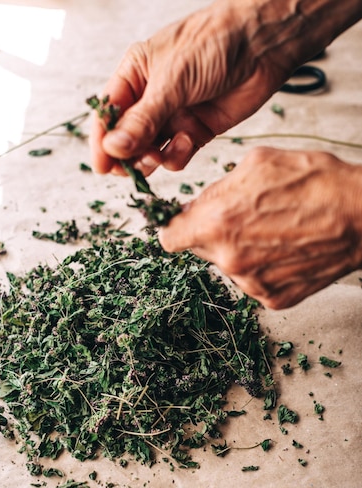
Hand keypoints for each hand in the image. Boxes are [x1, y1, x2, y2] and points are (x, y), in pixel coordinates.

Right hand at [90, 0, 361, 176]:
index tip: (101, 167)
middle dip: (128, 155)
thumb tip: (113, 148)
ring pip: (149, 151)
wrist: (262, 44)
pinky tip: (187, 143)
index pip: (107, 114)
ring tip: (158, 156)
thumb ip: (143, 119)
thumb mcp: (172, 80)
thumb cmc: (215, 43)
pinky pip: (175, 156)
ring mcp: (173, 117)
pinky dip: (177, 156)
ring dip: (151, 159)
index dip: (102, 142)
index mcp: (135, 76)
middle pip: (125, 139)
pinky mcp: (195, 133)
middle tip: (134, 166)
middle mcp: (151, 99)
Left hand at [158, 147, 361, 308]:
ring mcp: (251, 283)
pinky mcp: (273, 298)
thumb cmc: (314, 182)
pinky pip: (254, 281)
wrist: (361, 215)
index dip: (177, 228)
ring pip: (229, 266)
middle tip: (244, 218)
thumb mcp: (256, 163)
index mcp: (216, 223)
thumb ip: (216, 189)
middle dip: (214, 234)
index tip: (187, 223)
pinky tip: (285, 248)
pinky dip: (263, 267)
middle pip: (201, 251)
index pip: (169, 238)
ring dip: (240, 251)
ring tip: (273, 230)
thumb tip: (196, 205)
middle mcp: (229, 259)